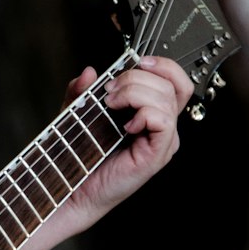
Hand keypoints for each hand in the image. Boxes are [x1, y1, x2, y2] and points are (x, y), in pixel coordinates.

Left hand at [63, 55, 193, 226]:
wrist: (73, 188)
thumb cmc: (80, 154)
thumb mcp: (77, 113)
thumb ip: (82, 90)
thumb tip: (90, 72)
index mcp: (151, 113)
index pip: (175, 81)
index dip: (163, 65)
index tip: (136, 62)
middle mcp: (162, 127)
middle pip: (171, 85)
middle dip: (136, 78)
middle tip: (110, 91)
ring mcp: (162, 141)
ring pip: (166, 100)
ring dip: (134, 93)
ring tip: (111, 105)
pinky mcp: (156, 155)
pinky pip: (163, 122)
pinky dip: (144, 114)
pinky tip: (125, 124)